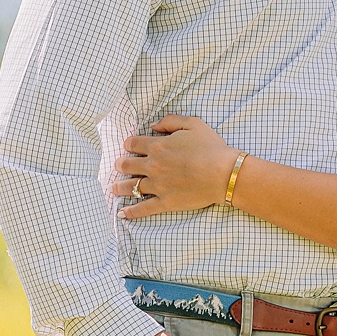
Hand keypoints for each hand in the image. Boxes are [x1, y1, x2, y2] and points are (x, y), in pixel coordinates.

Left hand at [113, 115, 239, 219]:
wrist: (223, 173)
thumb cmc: (211, 147)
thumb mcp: (193, 124)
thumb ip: (170, 121)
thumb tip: (153, 126)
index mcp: (158, 146)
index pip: (133, 143)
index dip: (129, 144)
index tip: (129, 146)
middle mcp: (153, 166)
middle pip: (127, 164)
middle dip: (121, 164)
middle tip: (119, 165)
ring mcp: (158, 185)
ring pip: (131, 186)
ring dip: (119, 186)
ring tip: (113, 188)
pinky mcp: (165, 202)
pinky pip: (143, 208)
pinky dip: (131, 212)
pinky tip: (121, 214)